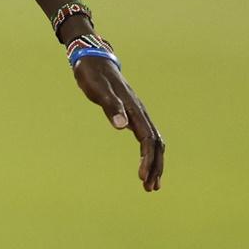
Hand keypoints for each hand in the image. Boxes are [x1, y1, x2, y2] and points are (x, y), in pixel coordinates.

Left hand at [73, 57, 164, 191]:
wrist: (93, 59)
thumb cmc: (92, 74)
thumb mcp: (98, 89)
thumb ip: (110, 106)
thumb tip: (122, 127)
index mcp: (134, 109)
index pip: (148, 140)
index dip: (148, 160)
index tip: (143, 177)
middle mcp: (140, 112)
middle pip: (156, 144)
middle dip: (156, 166)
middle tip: (149, 188)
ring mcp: (137, 113)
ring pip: (154, 141)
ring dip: (155, 162)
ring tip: (150, 184)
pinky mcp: (131, 113)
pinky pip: (146, 137)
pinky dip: (149, 152)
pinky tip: (145, 163)